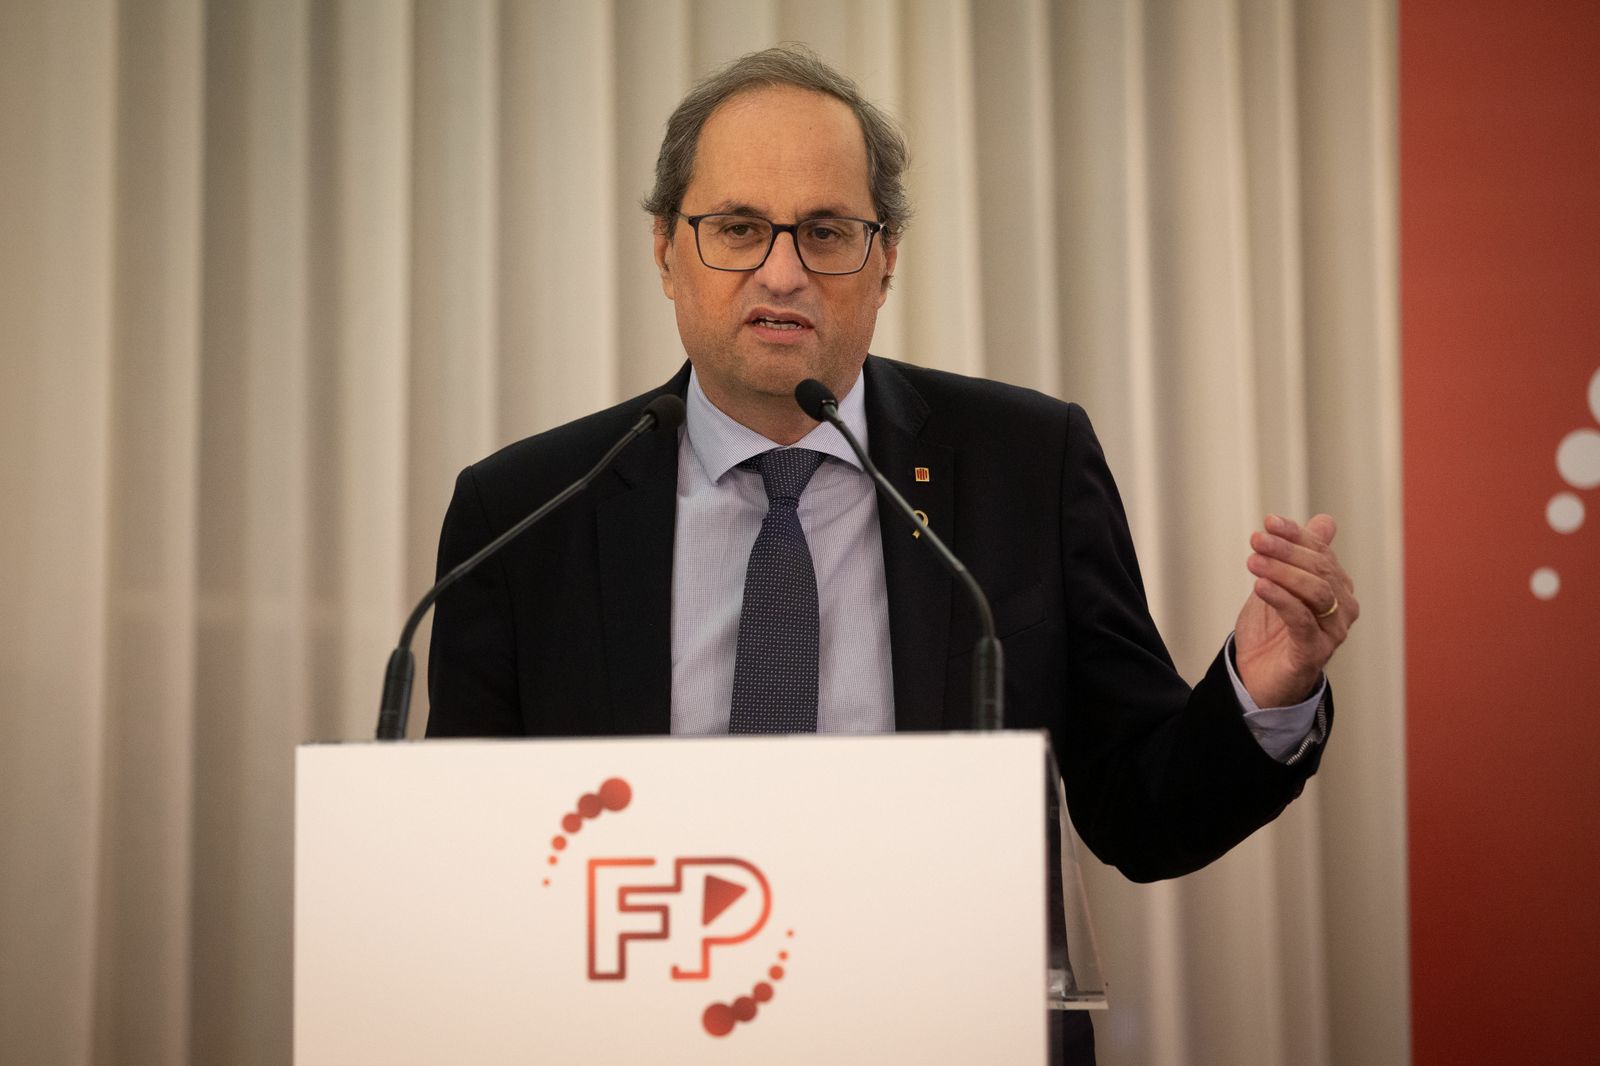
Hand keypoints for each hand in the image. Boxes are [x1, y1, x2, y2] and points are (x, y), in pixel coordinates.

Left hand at [1234, 513, 1357, 707]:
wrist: (1256, 680)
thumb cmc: (1271, 632)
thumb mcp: (1280, 586)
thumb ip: (1299, 557)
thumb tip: (1326, 521)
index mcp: (1338, 589)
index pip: (1321, 553)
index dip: (1296, 535)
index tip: (1269, 522)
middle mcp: (1343, 609)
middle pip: (1320, 570)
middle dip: (1286, 551)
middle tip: (1257, 540)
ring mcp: (1332, 633)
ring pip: (1316, 593)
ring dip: (1283, 572)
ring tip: (1253, 561)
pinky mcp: (1314, 653)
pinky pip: (1302, 620)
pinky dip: (1281, 599)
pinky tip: (1260, 586)